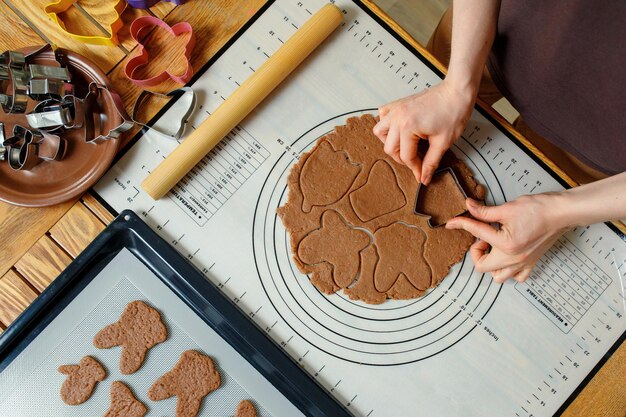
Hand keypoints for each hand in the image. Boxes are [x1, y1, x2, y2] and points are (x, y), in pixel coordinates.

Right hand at [372, 80, 474, 183]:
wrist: (457, 91)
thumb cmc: (453, 111)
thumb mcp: (444, 142)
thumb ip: (431, 162)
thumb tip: (424, 177)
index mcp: (407, 126)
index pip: (406, 156)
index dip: (415, 168)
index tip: (422, 174)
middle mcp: (397, 117)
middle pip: (390, 147)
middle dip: (403, 159)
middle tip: (416, 162)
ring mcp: (396, 109)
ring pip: (380, 132)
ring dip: (390, 142)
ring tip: (404, 146)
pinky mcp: (399, 104)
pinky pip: (383, 115)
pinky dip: (387, 124)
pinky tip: (397, 129)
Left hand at [445, 195, 570, 282]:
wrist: (562, 212)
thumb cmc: (538, 209)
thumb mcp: (507, 208)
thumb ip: (484, 212)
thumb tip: (468, 206)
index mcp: (506, 245)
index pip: (477, 234)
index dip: (462, 224)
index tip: (453, 222)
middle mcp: (514, 259)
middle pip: (482, 267)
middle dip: (476, 252)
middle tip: (482, 238)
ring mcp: (523, 263)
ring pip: (498, 277)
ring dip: (491, 264)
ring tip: (493, 248)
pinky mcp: (532, 262)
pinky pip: (516, 277)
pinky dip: (508, 270)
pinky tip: (507, 256)